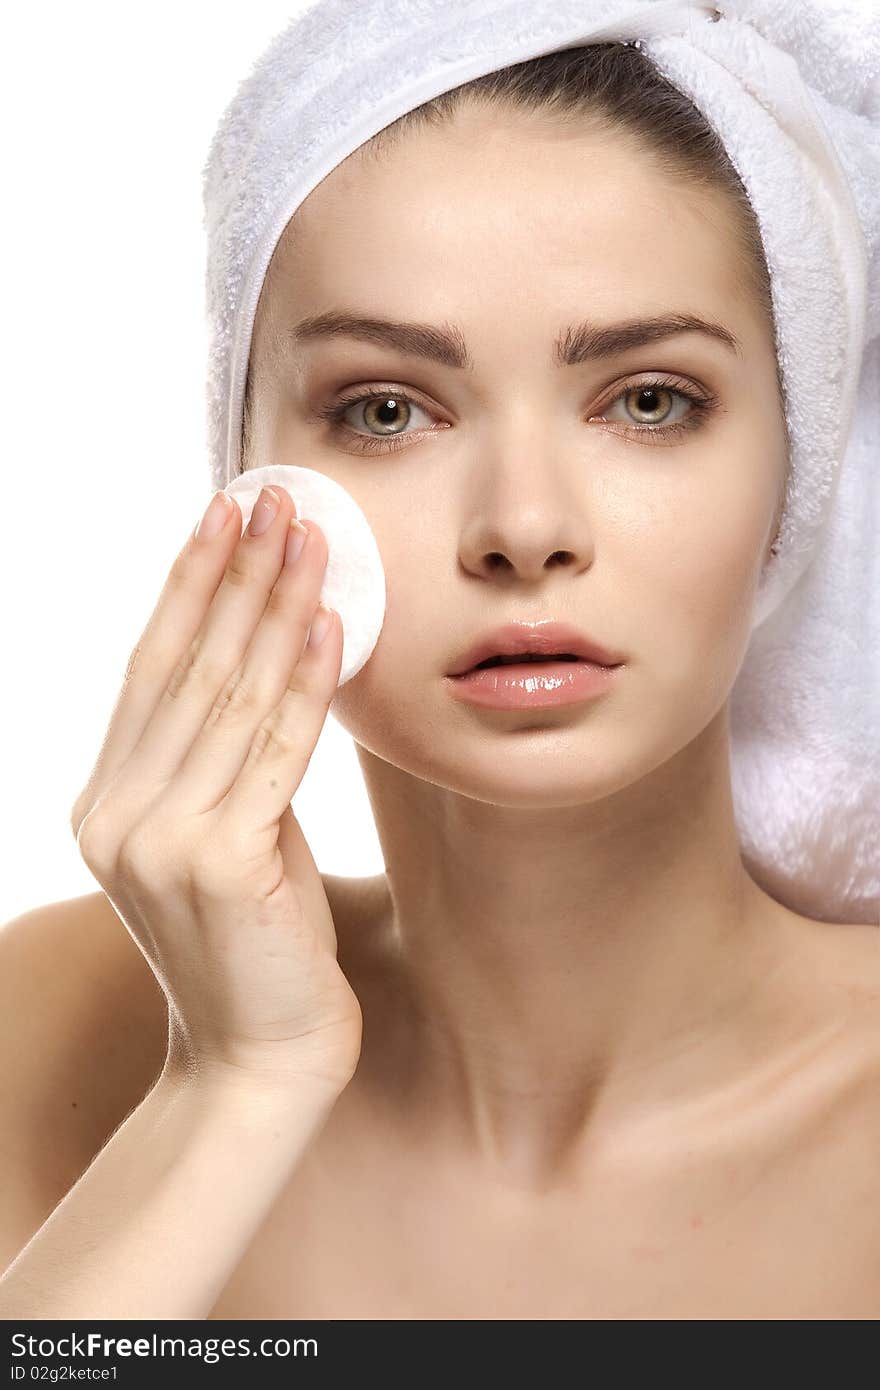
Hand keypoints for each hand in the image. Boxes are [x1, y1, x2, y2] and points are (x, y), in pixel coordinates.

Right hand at [71, 484, 362, 1097]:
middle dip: (235, 575)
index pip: (151, 670)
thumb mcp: (228, 839)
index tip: (224, 517)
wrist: (260, 1059)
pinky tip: (328, 621)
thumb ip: (226, 764)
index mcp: (108, 802)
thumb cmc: (257, 945)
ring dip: (274, 606)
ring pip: (229, 695)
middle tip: (272, 498)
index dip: (189, 586)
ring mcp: (159, 838)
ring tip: (307, 536)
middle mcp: (117, 813)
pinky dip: (303, 680)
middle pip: (186, 667)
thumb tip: (271, 663)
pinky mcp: (217, 860)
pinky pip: (273, 747)